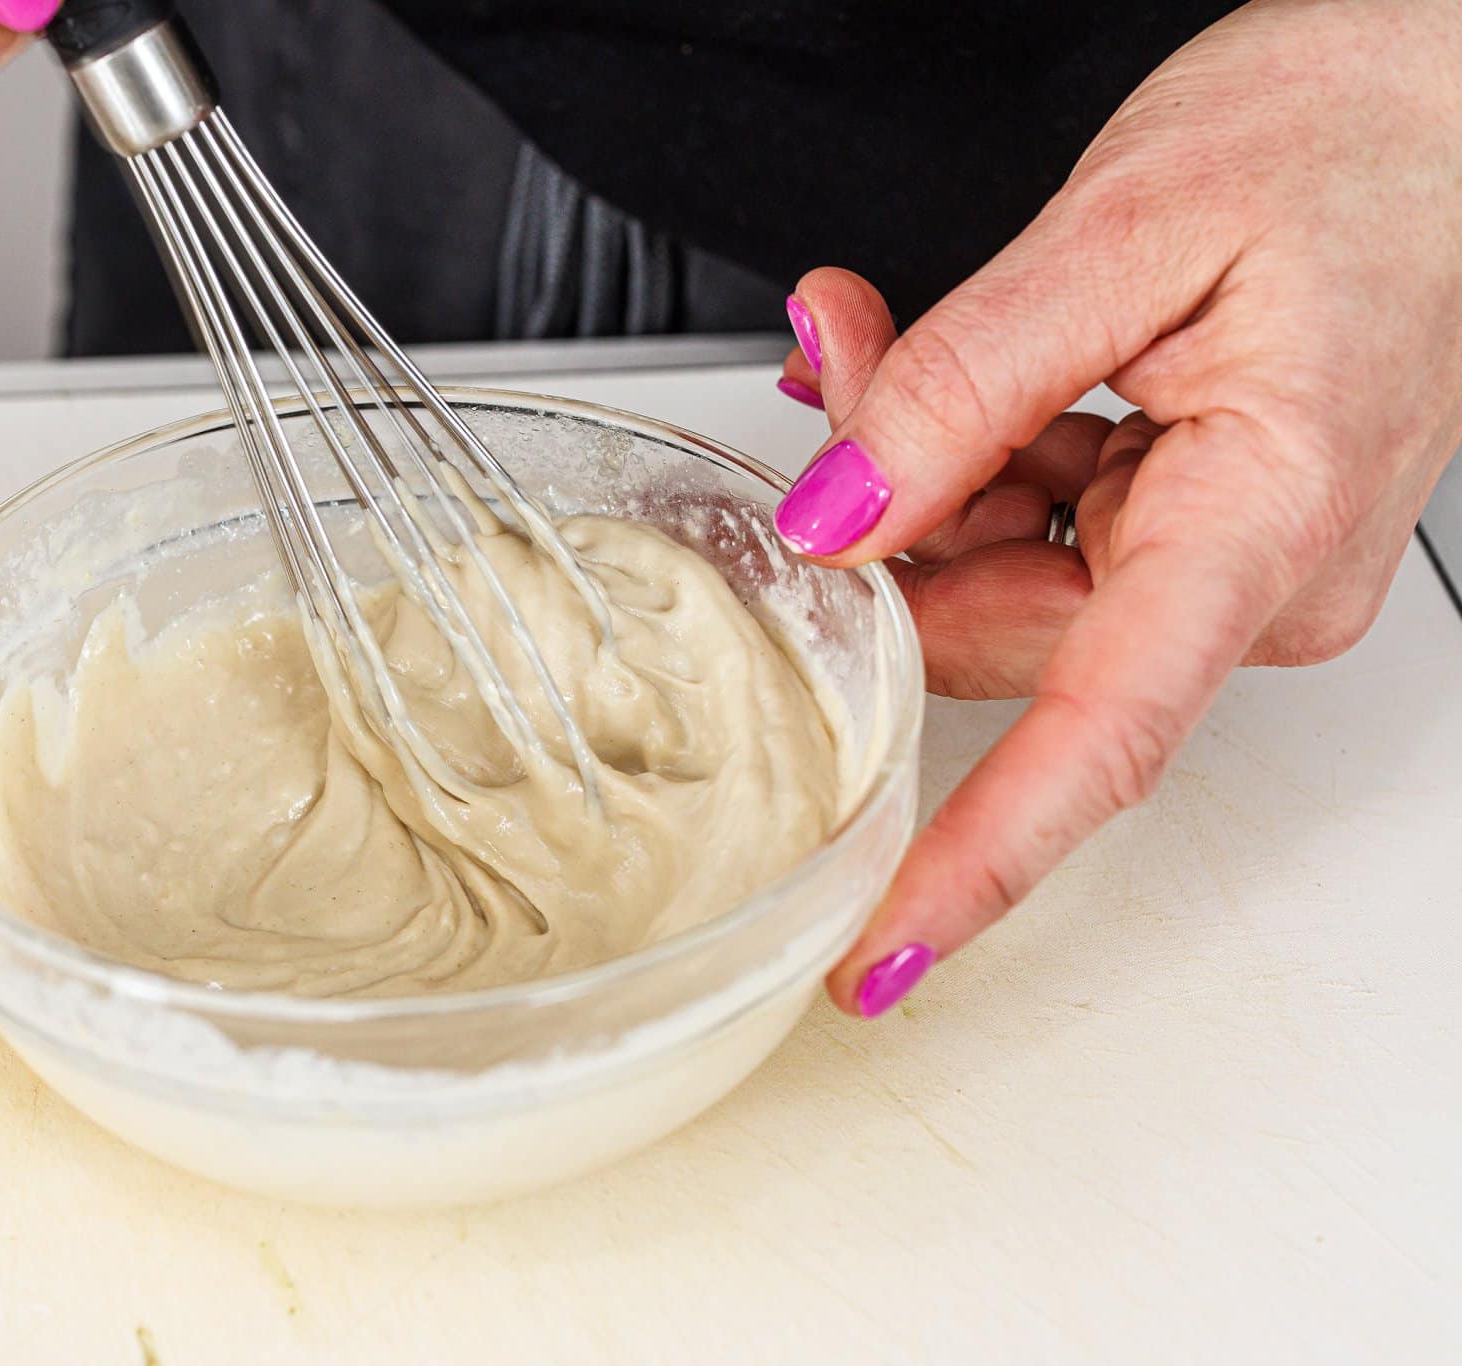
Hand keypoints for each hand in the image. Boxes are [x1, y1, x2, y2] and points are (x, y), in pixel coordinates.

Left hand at [771, 0, 1461, 1015]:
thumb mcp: (1127, 231)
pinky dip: (963, 459)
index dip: (981, 856)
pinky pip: (1033, 529)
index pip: (1103, 740)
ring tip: (878, 335)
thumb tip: (836, 516)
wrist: (1439, 84)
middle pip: (998, 630)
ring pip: (995, 577)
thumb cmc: (1348, 133)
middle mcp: (1256, 575)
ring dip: (913, 473)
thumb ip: (964, 385)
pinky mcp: (1191, 517)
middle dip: (884, 522)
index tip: (883, 948)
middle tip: (839, 356)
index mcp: (1267, 526)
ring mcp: (1225, 553)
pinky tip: (927, 374)